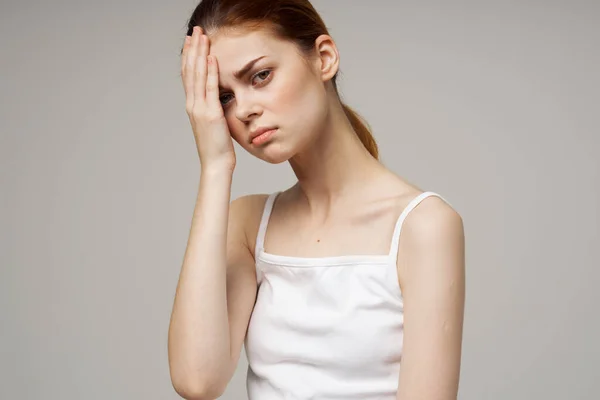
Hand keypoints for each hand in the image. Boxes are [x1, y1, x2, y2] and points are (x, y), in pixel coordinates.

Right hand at [181, 26, 235, 171]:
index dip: (189, 57)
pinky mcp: (211, 113)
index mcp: (193, 106)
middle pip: (190, 70)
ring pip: (198, 75)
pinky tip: (212, 57)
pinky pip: (211, 88)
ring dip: (200, 54)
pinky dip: (211, 72)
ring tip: (202, 37)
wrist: (215, 164)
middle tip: (196, 31)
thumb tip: (217, 99)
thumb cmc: (217, 147)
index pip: (189, 76)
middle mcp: (193, 105)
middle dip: (193, 49)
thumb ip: (212, 108)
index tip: (192, 41)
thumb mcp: (213, 123)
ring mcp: (200, 108)